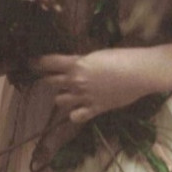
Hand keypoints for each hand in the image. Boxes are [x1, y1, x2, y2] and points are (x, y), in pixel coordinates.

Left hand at [30, 48, 150, 123]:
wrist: (140, 73)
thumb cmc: (124, 57)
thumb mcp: (98, 55)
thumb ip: (84, 62)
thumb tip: (76, 63)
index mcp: (77, 63)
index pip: (49, 63)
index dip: (37, 63)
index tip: (31, 63)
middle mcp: (76, 81)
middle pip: (50, 82)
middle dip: (47, 80)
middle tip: (48, 79)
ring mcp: (84, 97)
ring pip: (59, 101)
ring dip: (61, 97)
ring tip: (68, 94)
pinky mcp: (95, 109)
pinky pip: (76, 116)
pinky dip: (75, 114)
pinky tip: (79, 110)